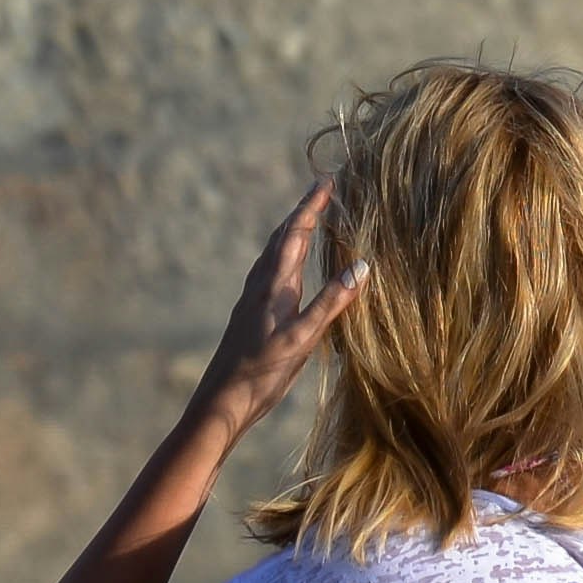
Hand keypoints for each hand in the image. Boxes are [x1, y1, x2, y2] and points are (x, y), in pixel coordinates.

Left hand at [193, 180, 364, 435]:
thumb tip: (361, 266)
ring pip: (276, 253)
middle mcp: (261, 284)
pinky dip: (287, 255)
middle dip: (304, 211)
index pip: (296, 233)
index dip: (312, 205)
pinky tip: (289, 269)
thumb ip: (330, 304)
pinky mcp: (252, 314)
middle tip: (324, 191)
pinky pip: (273, 271)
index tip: (328, 181)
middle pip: (284, 236)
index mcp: (274, 284)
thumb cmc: (261, 372)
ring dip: (294, 231)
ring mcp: (254, 298)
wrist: (221, 401)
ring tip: (310, 219)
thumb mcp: (302, 339)